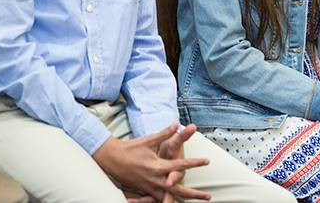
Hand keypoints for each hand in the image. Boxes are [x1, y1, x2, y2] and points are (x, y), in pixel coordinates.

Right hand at [93, 122, 210, 200]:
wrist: (112, 158)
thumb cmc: (131, 148)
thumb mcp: (149, 140)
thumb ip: (165, 133)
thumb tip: (176, 123)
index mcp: (157, 166)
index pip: (180, 165)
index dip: (195, 163)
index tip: (206, 161)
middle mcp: (154, 179)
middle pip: (177, 190)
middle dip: (193, 194)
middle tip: (208, 196)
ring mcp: (148, 188)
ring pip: (168, 198)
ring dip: (181, 200)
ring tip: (195, 202)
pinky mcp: (143, 191)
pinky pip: (155, 201)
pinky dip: (164, 202)